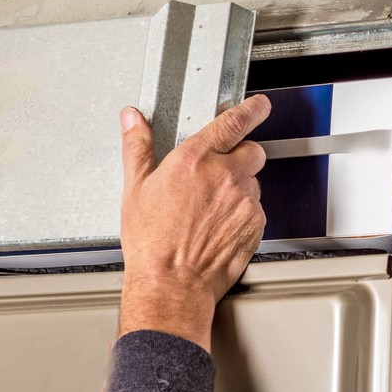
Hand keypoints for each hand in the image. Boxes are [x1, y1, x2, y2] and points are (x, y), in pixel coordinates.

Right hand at [117, 95, 270, 351]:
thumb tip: (132, 119)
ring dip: (240, 187)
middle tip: (220, 172)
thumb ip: (137, 146)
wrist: (171, 285)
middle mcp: (225, 175)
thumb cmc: (152, 243)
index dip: (251, 109)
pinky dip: (243, 213)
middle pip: (253, 150)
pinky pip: (256, 209)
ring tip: (212, 208)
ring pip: (254, 182)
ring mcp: (244, 201)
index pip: (234, 121)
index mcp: (195, 159)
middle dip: (242, 156)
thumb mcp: (134, 188)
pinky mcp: (255, 225)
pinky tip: (218, 226)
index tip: (258, 105)